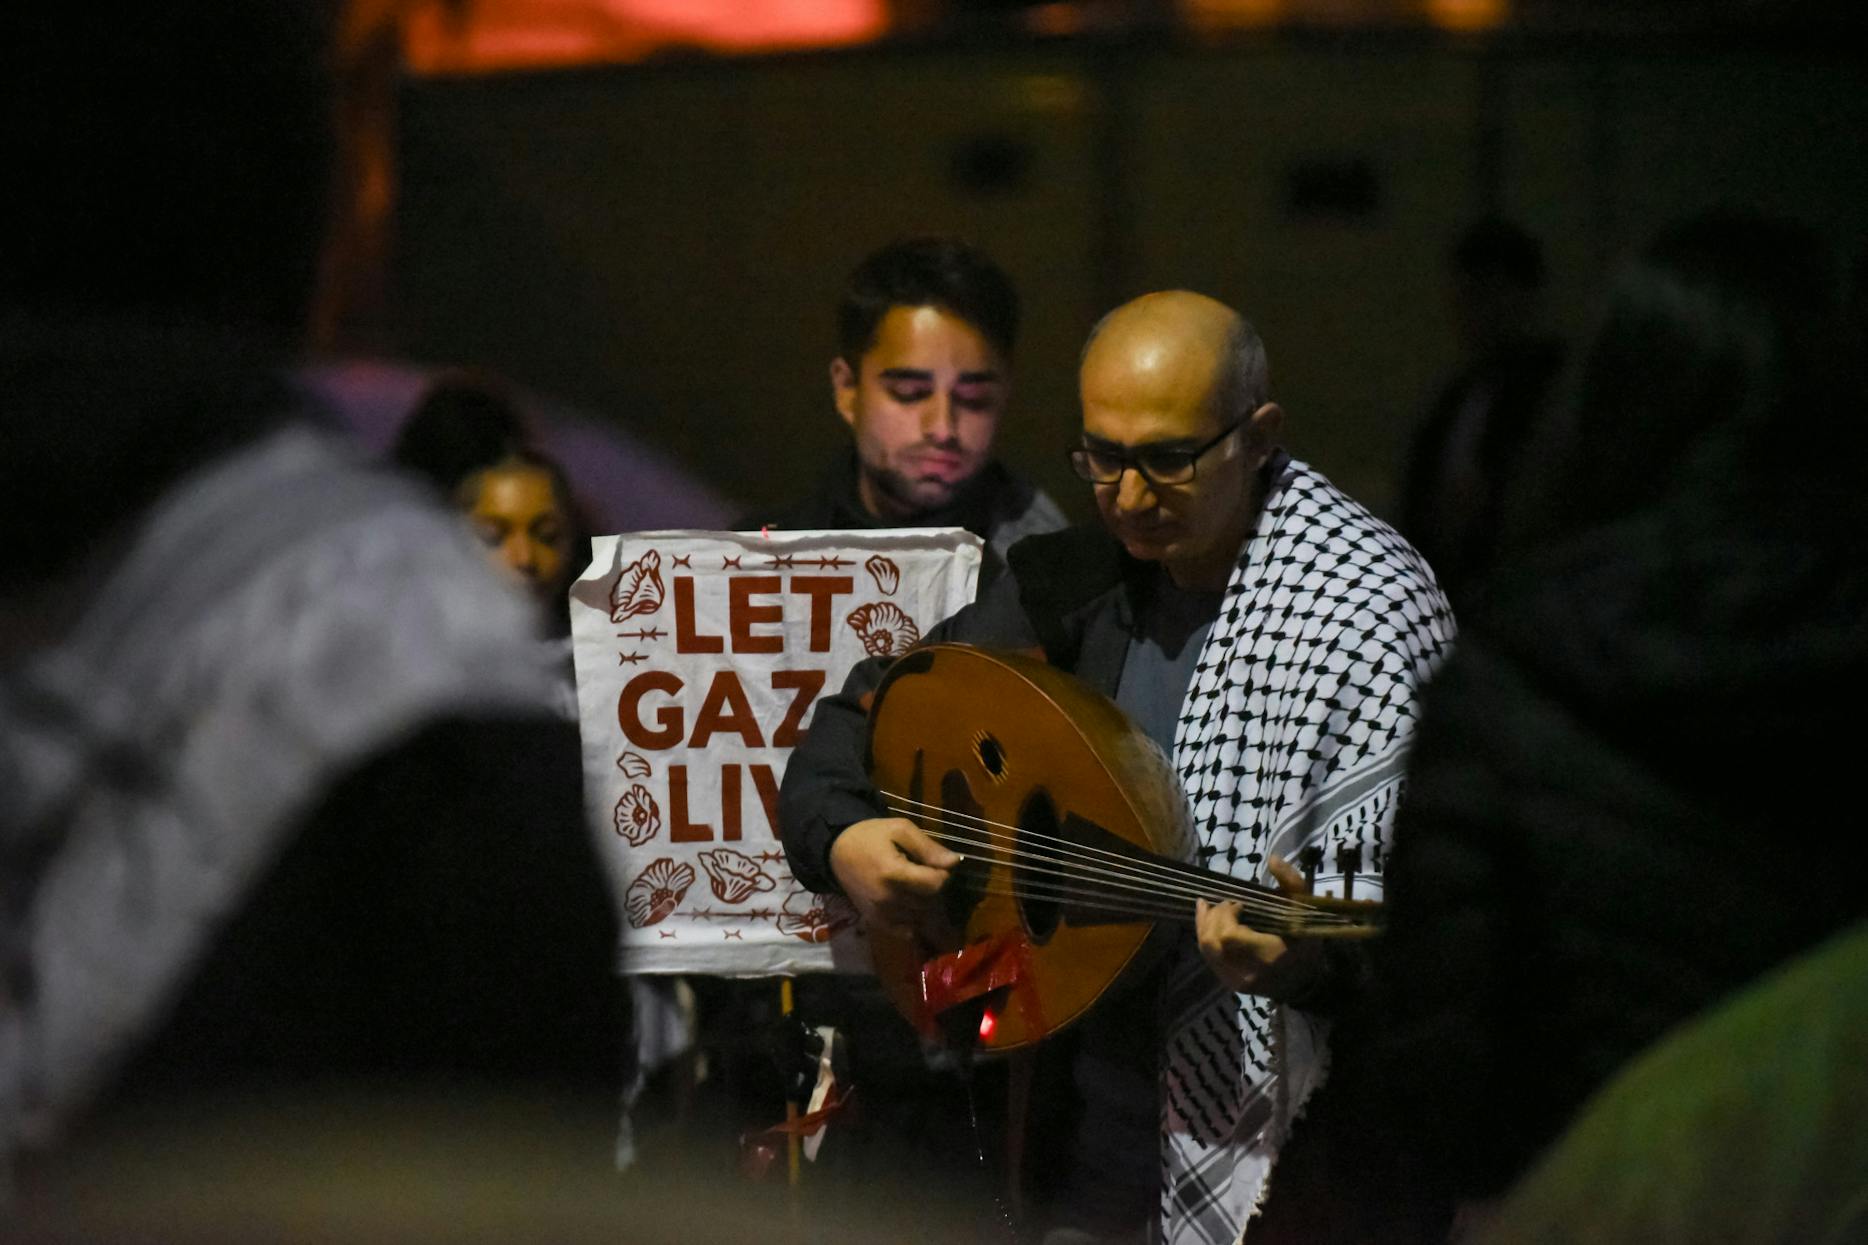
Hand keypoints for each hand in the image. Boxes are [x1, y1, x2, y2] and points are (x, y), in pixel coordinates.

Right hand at [828, 817, 961, 938]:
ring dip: (926, 905)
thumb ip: (928, 847)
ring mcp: (881, 914)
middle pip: (930, 902)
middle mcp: (888, 899)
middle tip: (925, 874)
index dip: (942, 874)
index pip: (936, 885)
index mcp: (894, 873)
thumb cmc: (871, 836)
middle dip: (934, 890)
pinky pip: (907, 931)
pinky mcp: (876, 922)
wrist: (837, 852)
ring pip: (921, 917)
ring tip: (916, 887)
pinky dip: (914, 920)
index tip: (935, 865)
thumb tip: (955, 862)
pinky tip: (909, 904)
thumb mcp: (900, 830)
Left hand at [1195, 855, 1323, 999]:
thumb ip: (1291, 882)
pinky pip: (1209, 958)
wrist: (1306, 981)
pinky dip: (1205, 937)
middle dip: (1214, 917)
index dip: (1226, 915)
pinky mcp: (1229, 983)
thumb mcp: (1305, 910)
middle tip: (1226, 904)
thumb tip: (1272, 859)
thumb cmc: (1306, 943)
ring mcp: (1235, 981)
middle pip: (1213, 941)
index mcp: (1268, 955)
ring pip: (1206, 950)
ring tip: (1207, 906)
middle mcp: (1247, 972)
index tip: (1239, 904)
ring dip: (1203, 925)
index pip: (1229, 935)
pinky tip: (1206, 921)